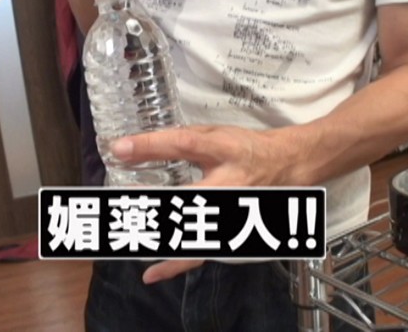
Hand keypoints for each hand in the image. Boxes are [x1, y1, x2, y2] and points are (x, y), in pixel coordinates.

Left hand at [111, 125, 308, 283]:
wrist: (287, 166)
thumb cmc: (245, 148)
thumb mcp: (213, 134)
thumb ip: (177, 141)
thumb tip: (131, 147)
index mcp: (224, 151)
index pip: (184, 145)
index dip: (151, 146)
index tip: (120, 149)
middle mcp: (229, 184)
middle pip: (187, 195)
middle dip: (152, 202)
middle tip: (121, 204)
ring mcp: (231, 214)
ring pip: (193, 231)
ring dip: (159, 237)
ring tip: (130, 237)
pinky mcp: (229, 233)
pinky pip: (199, 253)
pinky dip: (174, 265)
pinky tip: (151, 272)